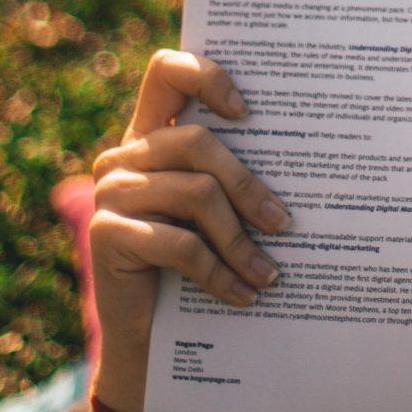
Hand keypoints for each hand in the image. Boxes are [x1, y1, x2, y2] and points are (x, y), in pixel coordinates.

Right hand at [87, 49, 289, 407]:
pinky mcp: (106, 233)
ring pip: (196, 195)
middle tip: (284, 224)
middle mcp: (124, 156)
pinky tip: (243, 294)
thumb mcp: (209, 215)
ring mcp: (110, 192)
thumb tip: (304, 164)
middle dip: (249, 186)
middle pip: (198, 143)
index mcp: (149, 136)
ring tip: (270, 273)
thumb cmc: (190, 268)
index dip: (206, 76)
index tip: (247, 112)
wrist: (145, 339)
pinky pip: (180, 244)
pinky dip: (220, 273)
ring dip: (241, 240)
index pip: (167, 72)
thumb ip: (228, 178)